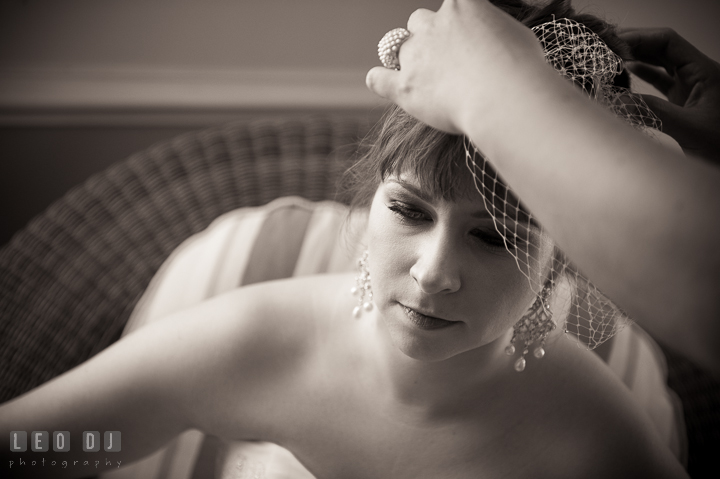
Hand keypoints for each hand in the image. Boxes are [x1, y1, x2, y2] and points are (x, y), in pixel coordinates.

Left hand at [365, 0, 546, 134]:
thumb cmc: (521, 69)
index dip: (456, 16)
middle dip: (428, 35)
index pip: (453, 1)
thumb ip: (493, 33)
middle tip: (445, 56)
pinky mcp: (404, 87)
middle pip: (419, 20)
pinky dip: (379, 79)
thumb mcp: (515, 35)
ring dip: (409, 57)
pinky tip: (379, 80)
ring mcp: (415, 56)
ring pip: (399, 47)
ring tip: (422, 75)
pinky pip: (379, 78)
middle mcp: (433, 25)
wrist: (503, 98)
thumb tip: (491, 41)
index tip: (460, 28)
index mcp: (462, 5)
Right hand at [619, 27, 719, 163]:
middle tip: (606, 46)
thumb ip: (651, 111)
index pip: (668, 42)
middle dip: (635, 45)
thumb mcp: (687, 129)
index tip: (614, 44)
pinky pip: (661, 80)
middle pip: (662, 48)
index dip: (639, 39)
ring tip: (611, 57)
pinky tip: (627, 73)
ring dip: (637, 58)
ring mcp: (691, 87)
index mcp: (705, 72)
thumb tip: (616, 98)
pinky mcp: (684, 101)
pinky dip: (643, 74)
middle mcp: (698, 75)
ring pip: (661, 63)